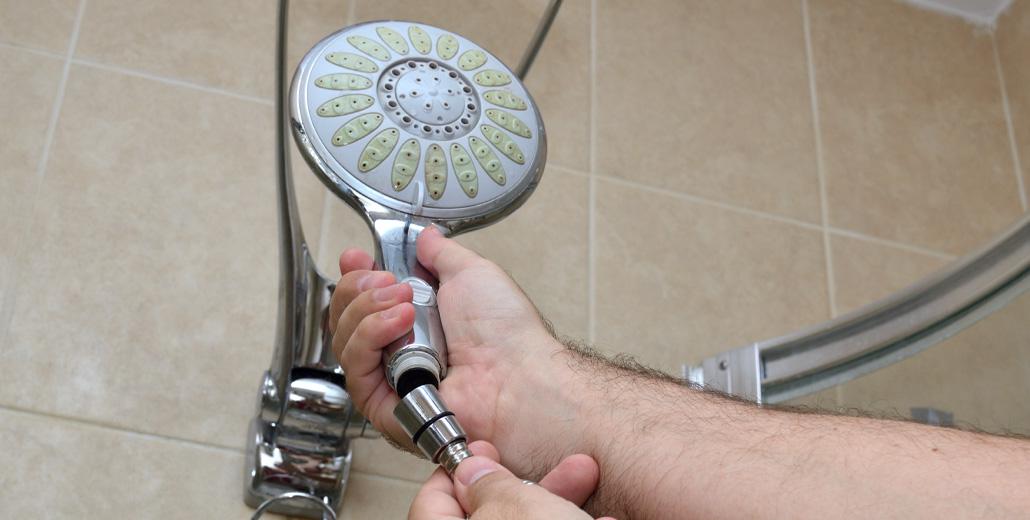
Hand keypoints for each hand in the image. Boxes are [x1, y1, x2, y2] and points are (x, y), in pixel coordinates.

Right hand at [329, 226, 571, 472]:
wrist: (517, 372)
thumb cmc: (505, 332)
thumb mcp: (471, 274)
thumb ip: (442, 254)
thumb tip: (425, 238)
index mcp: (418, 323)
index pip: (365, 301)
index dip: (354, 278)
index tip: (356, 258)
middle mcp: (400, 353)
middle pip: (346, 319)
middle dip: (359, 289)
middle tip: (389, 281)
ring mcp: (392, 381)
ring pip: (345, 341)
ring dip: (368, 311)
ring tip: (405, 303)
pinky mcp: (386, 408)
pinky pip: (355, 371)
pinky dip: (369, 338)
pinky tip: (399, 322)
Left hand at [409, 440, 612, 519]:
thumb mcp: (516, 509)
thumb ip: (488, 485)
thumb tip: (472, 471)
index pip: (431, 499)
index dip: (458, 470)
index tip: (485, 453)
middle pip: (488, 509)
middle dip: (530, 479)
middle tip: (546, 462)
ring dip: (561, 497)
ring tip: (587, 476)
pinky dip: (576, 519)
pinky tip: (604, 515)